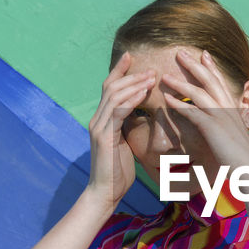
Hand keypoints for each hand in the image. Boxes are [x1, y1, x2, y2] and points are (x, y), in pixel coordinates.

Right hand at [87, 51, 155, 204]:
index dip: (119, 71)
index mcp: (102, 120)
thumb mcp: (125, 143)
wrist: (105, 192)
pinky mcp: (104, 137)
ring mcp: (98, 127)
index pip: (109, 88)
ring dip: (134, 84)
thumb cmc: (118, 172)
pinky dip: (131, 100)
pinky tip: (143, 94)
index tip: (131, 56)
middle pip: (111, 87)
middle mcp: (96, 119)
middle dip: (131, 75)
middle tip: (151, 69)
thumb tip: (139, 115)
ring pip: (114, 96)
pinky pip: (117, 112)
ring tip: (151, 78)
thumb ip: (127, 127)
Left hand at [160, 49, 248, 173]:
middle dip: (194, 65)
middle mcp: (228, 108)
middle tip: (180, 52)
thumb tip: (222, 129)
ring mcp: (221, 117)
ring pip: (199, 93)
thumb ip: (227, 129)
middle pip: (209, 80)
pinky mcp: (213, 128)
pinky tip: (168, 100)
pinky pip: (193, 112)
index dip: (212, 68)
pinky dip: (180, 104)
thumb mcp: (235, 138)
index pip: (221, 83)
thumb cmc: (243, 159)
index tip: (204, 54)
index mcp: (234, 109)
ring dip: (181, 83)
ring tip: (165, 76)